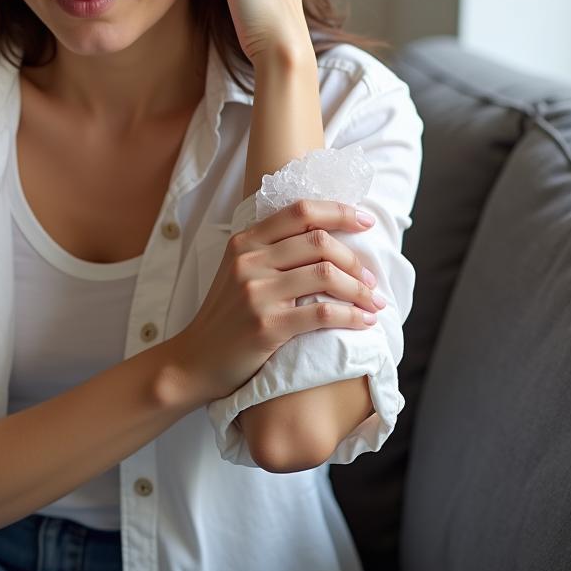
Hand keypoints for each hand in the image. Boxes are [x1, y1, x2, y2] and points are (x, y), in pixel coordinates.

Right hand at [169, 199, 383, 404]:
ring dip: (360, 289)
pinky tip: (365, 322)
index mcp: (245, 241)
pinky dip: (352, 316)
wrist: (197, 359)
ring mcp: (256, 292)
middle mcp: (249, 261)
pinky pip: (322, 313)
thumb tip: (327, 237)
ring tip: (374, 302)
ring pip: (326, 275)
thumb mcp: (239, 271)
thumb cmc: (227, 315)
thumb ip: (271, 251)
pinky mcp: (266, 325)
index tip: (365, 222)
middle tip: (372, 278)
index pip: (300, 211)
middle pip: (319, 241)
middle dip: (355, 259)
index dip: (339, 212)